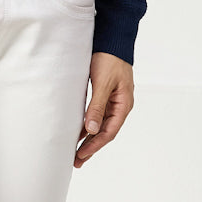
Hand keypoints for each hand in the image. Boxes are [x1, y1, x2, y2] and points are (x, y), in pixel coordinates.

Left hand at [74, 53, 132, 167]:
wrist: (112, 39)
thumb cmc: (110, 59)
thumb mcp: (102, 84)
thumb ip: (97, 107)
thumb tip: (92, 130)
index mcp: (123, 104)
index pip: (109, 132)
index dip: (95, 145)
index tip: (81, 155)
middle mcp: (120, 105)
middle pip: (106, 132)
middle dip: (91, 147)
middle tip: (77, 161)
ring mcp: (113, 101)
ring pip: (101, 125)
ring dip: (89, 138)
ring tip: (77, 152)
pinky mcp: (105, 95)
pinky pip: (97, 115)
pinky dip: (88, 125)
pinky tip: (79, 132)